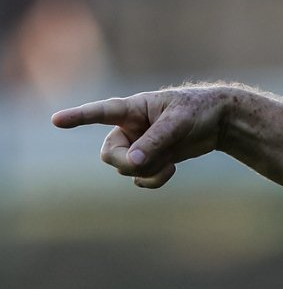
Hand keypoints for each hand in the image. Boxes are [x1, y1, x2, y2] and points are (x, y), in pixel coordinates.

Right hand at [51, 86, 229, 187]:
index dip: (79, 117)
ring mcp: (138, 145)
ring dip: (148, 170)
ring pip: (126, 169)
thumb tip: (132, 164)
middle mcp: (129, 127)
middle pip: (109, 155)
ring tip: (171, 158)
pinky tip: (170, 169)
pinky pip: (139, 178)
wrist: (219, 122)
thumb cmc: (199, 111)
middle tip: (151, 162)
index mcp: (133, 108)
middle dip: (127, 163)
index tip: (57, 120)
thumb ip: (155, 142)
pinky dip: (153, 180)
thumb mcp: (179, 123)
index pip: (101, 112)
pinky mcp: (150, 159)